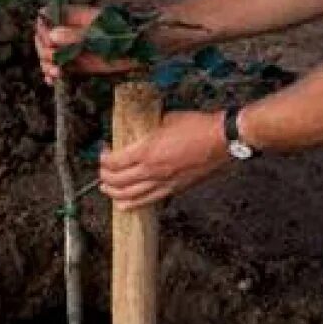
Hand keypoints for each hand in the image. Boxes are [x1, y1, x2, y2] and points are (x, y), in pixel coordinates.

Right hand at [34, 6, 137, 85]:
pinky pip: (59, 67)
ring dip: (47, 64)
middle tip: (54, 60)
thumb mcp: (100, 34)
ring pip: (48, 54)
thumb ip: (76, 35)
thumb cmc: (124, 34)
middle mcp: (69, 31)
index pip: (47, 16)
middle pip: (43, 37)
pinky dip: (52, 74)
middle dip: (44, 50)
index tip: (49, 41)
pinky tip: (52, 81)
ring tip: (57, 73)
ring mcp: (72, 47)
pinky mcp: (77, 63)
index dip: (43, 28)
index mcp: (74, 16)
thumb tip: (52, 35)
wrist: (142, 49)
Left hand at [100, 110, 228, 210]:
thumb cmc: (198, 127)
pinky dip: (133, 204)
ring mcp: (163, 182)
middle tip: (101, 171)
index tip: (104, 152)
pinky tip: (126, 204)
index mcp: (147, 151)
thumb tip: (139, 129)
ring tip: (107, 190)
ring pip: (131, 196)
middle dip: (105, 177)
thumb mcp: (166, 119)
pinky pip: (148, 200)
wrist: (221, 140)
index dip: (104, 158)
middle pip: (118, 181)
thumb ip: (148, 127)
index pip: (115, 162)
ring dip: (114, 194)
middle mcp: (152, 170)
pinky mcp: (174, 188)